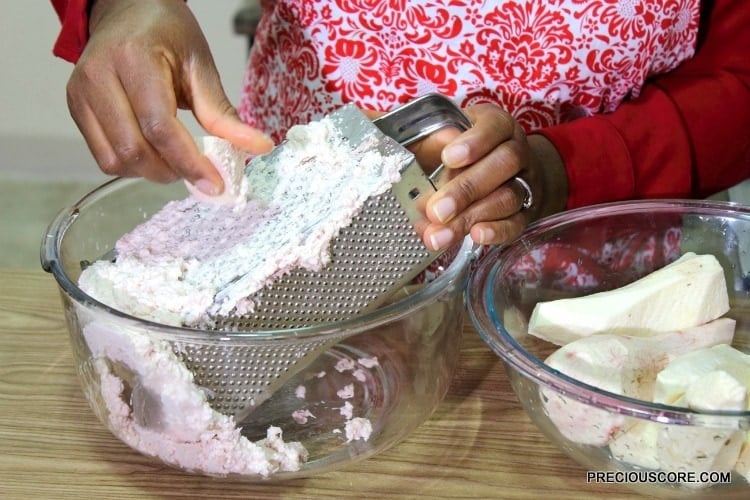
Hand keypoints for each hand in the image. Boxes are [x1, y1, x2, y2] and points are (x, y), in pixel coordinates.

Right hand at [66, 0, 272, 193]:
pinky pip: (103, 156)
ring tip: (175, 159)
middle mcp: (99, 76)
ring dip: (150, 172)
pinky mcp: (75, 108)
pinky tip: (152, 152)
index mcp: (134, 59)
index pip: (159, 127)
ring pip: (115, 159)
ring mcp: (81, 93)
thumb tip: (258, 147)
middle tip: (198, 171)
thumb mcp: (201, 67)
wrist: (129, 10)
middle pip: (135, 149)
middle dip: (172, 171)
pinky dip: (132, 165)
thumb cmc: (167, 33)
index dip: (188, 163)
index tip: (215, 183)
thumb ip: (224, 114)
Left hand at [411, 103, 568, 249]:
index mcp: (497, 125)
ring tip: (441, 233)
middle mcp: (516, 151)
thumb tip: (439, 143)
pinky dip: (496, 231)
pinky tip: (475, 236)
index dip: (474, 143)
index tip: (448, 158)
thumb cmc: (463, 152)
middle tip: (436, 210)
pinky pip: (516, 223)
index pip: (494, 127)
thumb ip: (435, 142)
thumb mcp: (444, 138)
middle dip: (466, 189)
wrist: (502, 174)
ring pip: (508, 197)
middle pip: (503, 165)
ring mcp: (524, 183)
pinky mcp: (525, 213)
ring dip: (472, 217)